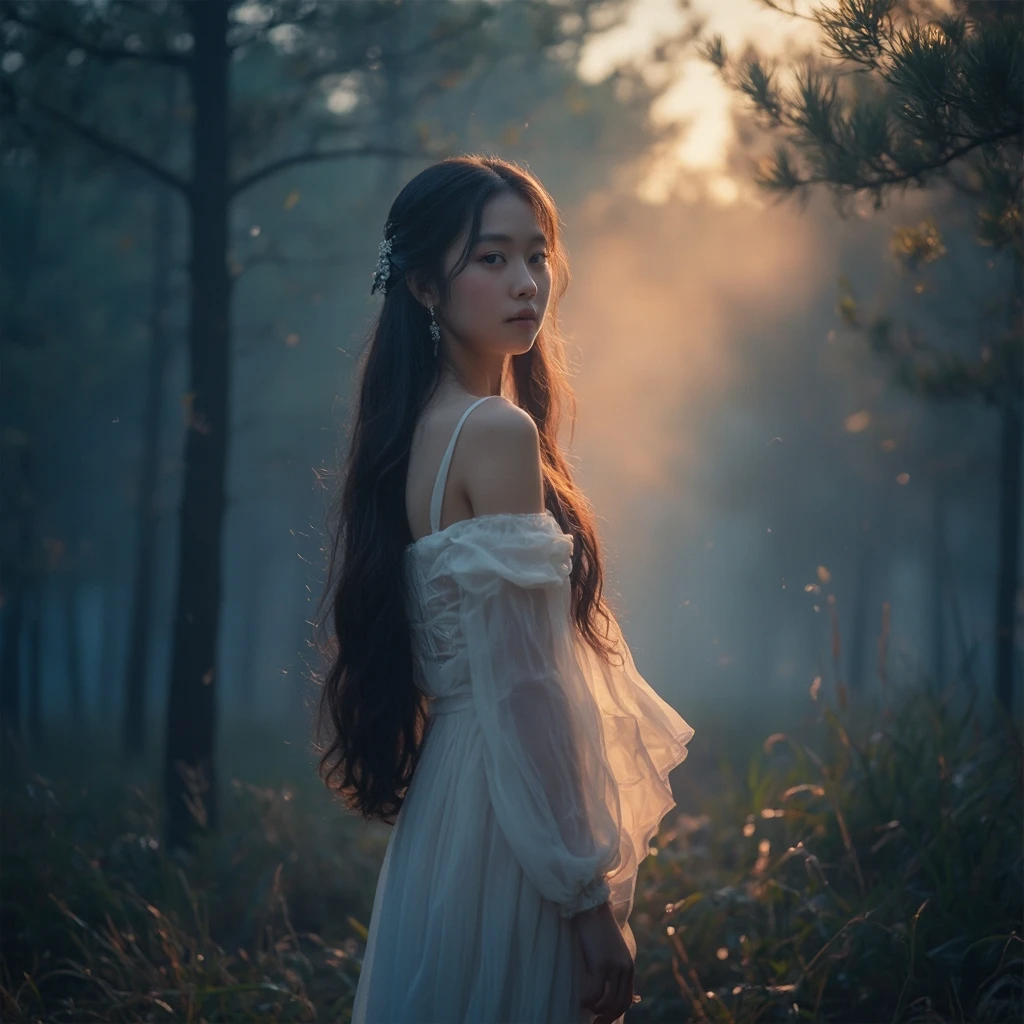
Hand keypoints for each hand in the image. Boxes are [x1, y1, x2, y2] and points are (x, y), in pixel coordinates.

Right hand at [574, 900, 633, 1023]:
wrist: (591, 907)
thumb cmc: (597, 928)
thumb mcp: (610, 951)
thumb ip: (611, 968)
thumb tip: (603, 990)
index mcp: (628, 966)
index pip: (627, 999)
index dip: (615, 1013)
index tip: (603, 1019)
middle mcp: (624, 968)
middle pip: (619, 1004)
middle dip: (607, 1018)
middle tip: (595, 1023)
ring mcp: (613, 966)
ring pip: (607, 1001)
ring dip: (596, 1010)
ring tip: (587, 1009)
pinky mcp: (600, 963)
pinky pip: (595, 992)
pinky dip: (587, 1000)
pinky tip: (579, 1000)